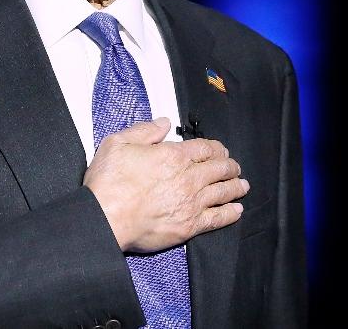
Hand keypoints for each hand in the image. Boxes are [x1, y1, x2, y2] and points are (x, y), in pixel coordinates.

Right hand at [83, 117, 248, 252]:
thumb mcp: (118, 143)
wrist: (105, 218)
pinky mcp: (189, 226)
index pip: (205, 148)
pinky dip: (231, 213)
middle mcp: (188, 178)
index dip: (217, 148)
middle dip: (230, 166)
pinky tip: (237, 210)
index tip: (221, 151)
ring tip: (243, 185)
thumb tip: (164, 122)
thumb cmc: (108, 182)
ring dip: (236, 187)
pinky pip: (218, 218)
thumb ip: (145, 131)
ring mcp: (191, 203)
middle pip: (219, 168)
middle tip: (235, 167)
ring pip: (223, 192)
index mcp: (173, 155)